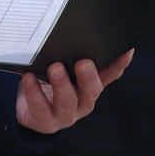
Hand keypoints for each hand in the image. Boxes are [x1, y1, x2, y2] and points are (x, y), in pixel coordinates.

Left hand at [16, 49, 132, 133]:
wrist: (30, 113)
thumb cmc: (50, 85)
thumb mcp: (66, 70)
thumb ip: (77, 55)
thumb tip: (84, 33)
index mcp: (91, 88)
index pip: (110, 75)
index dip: (119, 64)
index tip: (125, 50)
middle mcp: (83, 103)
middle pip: (91, 92)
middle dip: (88, 77)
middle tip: (83, 62)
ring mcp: (65, 115)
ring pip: (67, 102)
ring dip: (62, 84)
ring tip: (55, 68)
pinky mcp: (45, 121)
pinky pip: (40, 108)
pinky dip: (34, 92)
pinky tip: (29, 78)